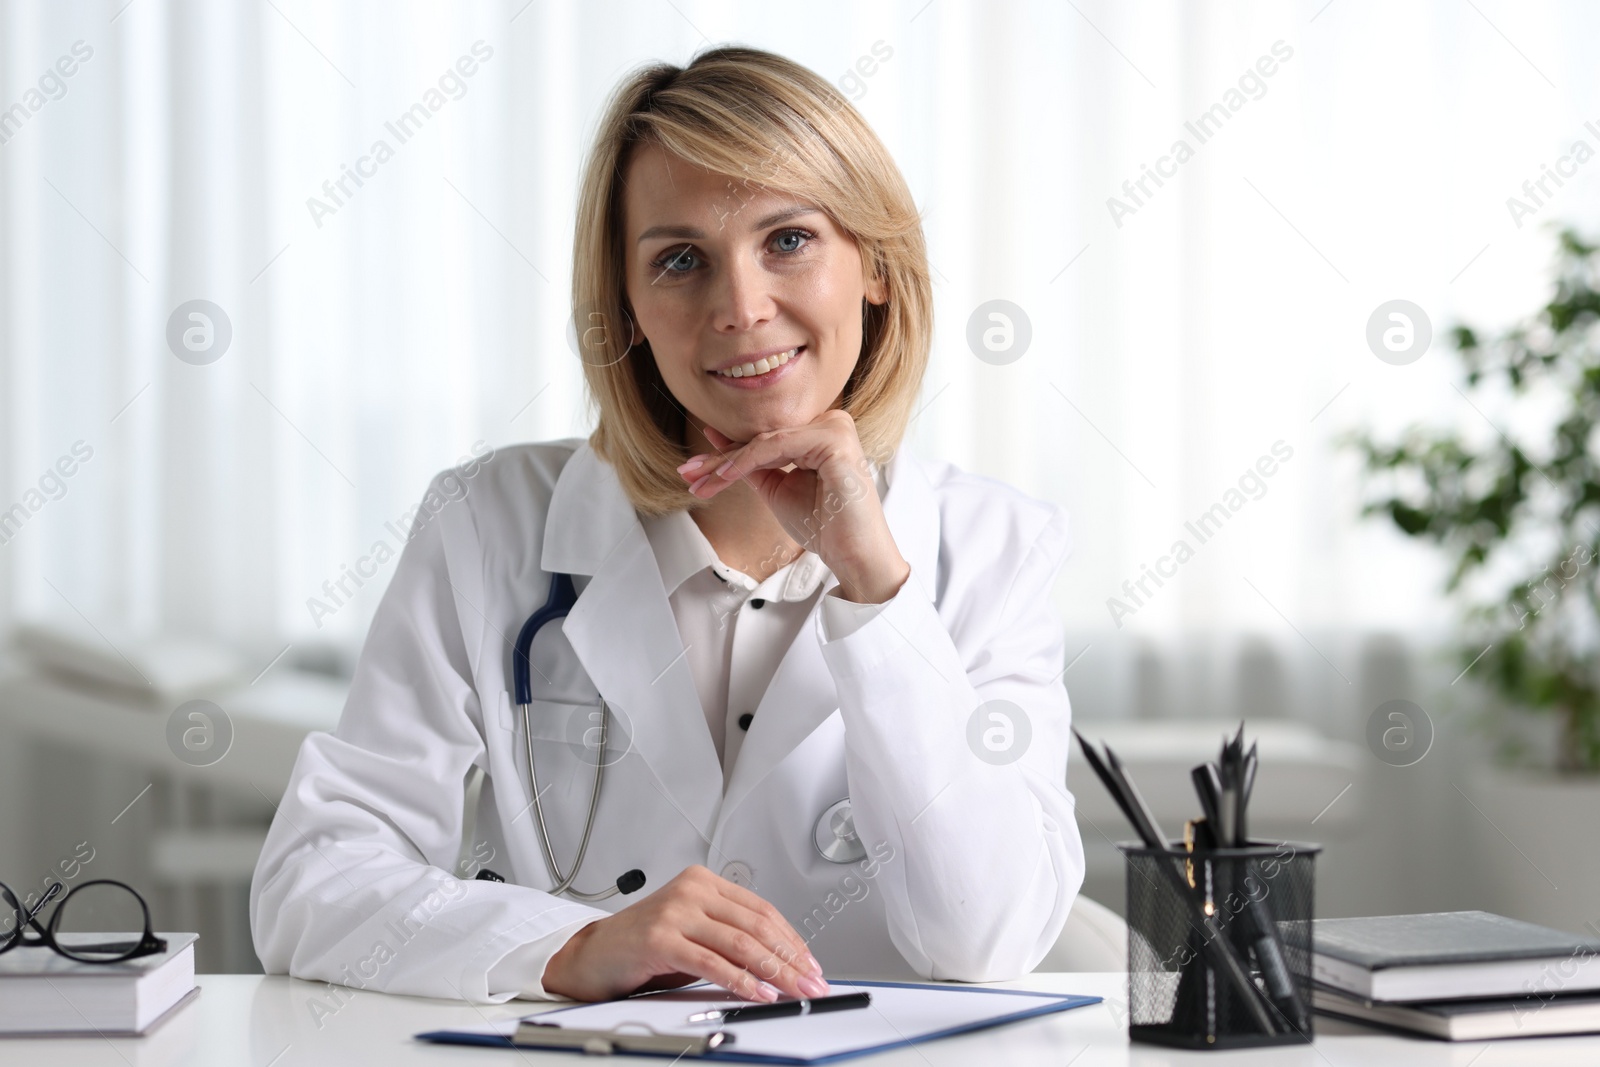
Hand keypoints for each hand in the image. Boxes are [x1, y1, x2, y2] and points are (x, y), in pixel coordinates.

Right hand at [540, 865, 828, 1001]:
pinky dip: (741, 981)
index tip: (811, 964)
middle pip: (756, 926)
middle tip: (813, 982)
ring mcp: (676, 911)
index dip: (792, 940)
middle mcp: (692, 890)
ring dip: (775, 972)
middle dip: (791, 959)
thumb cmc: (643, 945)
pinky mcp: (661, 938)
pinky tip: (759, 993)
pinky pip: (712, 962)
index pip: (762, 910)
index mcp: (704, 882)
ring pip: (740, 943)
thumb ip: (729, 938)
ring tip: (795, 990)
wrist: (592, 954)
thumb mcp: (693, 932)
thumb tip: (779, 965)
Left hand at [676, 410, 910, 603]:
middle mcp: (831, 422)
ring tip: (699, 480)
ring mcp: (835, 427)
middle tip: (687, 473)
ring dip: (727, 463)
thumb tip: (718, 446)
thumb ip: (752, 466)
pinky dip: (746, 461)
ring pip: (766, 441)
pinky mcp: (834, 439)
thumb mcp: (778, 488)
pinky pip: (777, 446)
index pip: (766, 439)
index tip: (694, 469)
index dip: (728, 455)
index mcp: (821, 432)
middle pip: (763, 438)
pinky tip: (723, 476)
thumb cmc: (824, 525)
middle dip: (720, 459)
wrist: (853, 554)